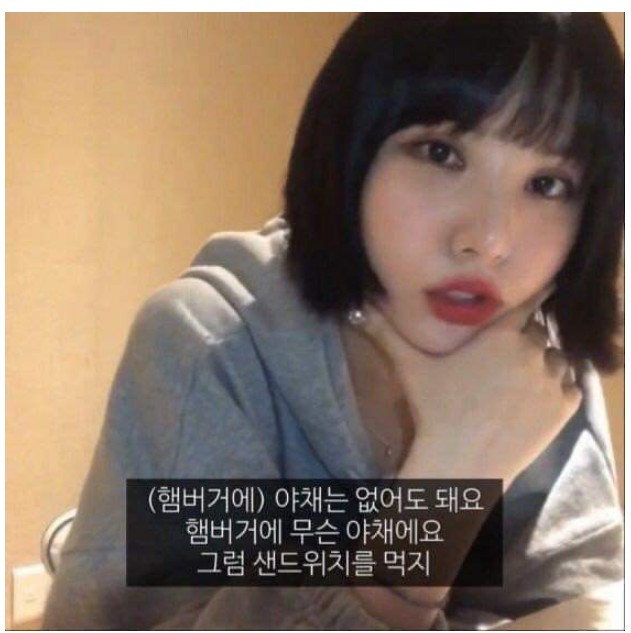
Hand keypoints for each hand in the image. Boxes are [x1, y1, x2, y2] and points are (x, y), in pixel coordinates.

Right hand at [354, 287, 581, 486]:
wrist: (463, 461)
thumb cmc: (436, 410)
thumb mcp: (410, 367)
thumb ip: (385, 333)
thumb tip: (357, 308)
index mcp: (501, 335)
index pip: (529, 303)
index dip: (535, 295)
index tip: (544, 288)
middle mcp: (532, 351)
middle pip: (537, 333)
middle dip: (525, 339)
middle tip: (505, 357)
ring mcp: (552, 380)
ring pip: (555, 359)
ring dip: (543, 364)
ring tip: (519, 379)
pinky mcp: (564, 408)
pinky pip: (570, 385)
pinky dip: (558, 388)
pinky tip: (535, 397)